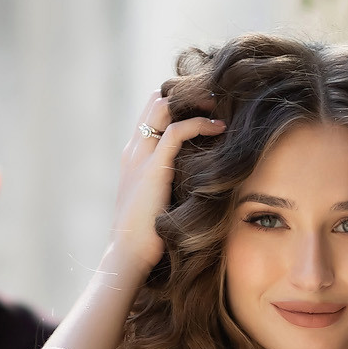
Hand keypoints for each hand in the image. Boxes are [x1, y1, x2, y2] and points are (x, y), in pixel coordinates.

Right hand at [105, 91, 224, 282]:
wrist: (128, 253)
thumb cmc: (147, 235)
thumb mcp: (159, 200)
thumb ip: (171, 183)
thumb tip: (199, 179)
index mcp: (133, 156)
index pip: (151, 114)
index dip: (177, 103)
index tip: (204, 107)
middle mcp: (134, 150)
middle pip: (155, 102)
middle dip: (185, 95)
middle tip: (214, 99)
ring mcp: (140, 156)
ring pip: (162, 108)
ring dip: (194, 102)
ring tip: (218, 105)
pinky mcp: (153, 167)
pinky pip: (177, 131)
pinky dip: (200, 123)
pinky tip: (219, 127)